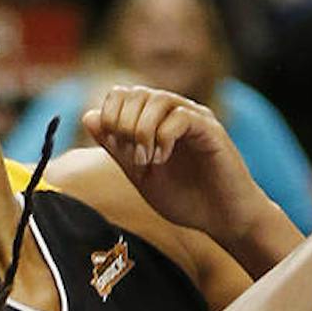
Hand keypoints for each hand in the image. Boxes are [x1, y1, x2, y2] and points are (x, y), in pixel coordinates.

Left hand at [82, 86, 275, 247]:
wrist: (222, 218)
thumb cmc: (186, 197)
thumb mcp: (140, 173)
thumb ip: (116, 147)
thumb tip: (89, 117)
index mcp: (157, 120)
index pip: (123, 94)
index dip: (110, 116)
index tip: (117, 148)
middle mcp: (177, 112)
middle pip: (137, 92)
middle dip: (124, 124)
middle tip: (133, 157)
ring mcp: (195, 118)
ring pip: (158, 99)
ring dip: (142, 131)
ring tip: (148, 160)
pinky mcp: (211, 130)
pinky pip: (181, 116)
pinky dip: (163, 137)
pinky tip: (163, 159)